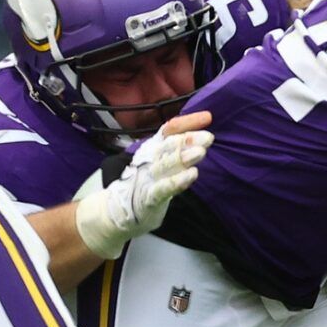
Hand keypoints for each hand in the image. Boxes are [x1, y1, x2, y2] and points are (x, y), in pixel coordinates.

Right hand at [74, 112, 212, 258]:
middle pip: (168, 145)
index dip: (188, 122)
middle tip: (208, 137)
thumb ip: (179, 149)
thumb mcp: (162, 162)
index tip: (207, 117)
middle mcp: (150, 159)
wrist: (118, 209)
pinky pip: (163, 187)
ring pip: (166, 164)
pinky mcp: (148, 197)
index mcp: (153, 147)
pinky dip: (177, 181)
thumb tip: (204, 135)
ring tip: (201, 152)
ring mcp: (148, 177)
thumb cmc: (147, 182)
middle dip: (188, 139)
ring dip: (183, 158)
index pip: (169, 130)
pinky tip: (192, 175)